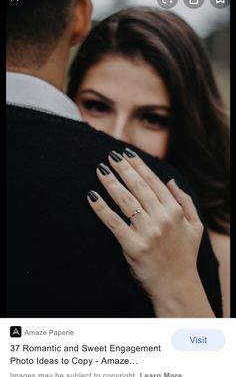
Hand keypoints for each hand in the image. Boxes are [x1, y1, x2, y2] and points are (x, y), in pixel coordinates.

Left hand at [87, 148, 213, 316]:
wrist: (177, 287)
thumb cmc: (185, 256)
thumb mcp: (195, 226)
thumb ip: (185, 201)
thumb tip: (170, 181)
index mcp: (174, 211)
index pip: (153, 181)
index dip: (139, 165)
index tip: (126, 153)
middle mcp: (162, 218)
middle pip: (138, 187)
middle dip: (123, 168)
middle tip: (110, 156)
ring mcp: (147, 232)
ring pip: (125, 201)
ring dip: (111, 183)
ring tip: (100, 170)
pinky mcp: (133, 246)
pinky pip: (113, 222)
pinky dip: (101, 208)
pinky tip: (91, 196)